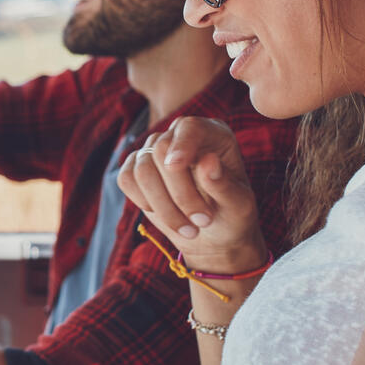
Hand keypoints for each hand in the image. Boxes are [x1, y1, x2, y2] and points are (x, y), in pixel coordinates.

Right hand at [116, 116, 268, 277]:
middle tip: (201, 222)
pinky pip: (126, 179)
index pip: (190, 127)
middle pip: (161, 149)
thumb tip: (208, 161)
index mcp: (213, 134)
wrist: (213, 236)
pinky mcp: (136, 169)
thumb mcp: (238, 204)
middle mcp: (181, 137)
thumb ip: (224, 184)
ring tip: (189, 229)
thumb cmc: (231, 216)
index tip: (176, 166)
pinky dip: (143, 202)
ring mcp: (155, 151)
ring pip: (142, 169)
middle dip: (178, 193)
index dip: (182, 144)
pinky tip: (167, 217)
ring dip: (163, 206)